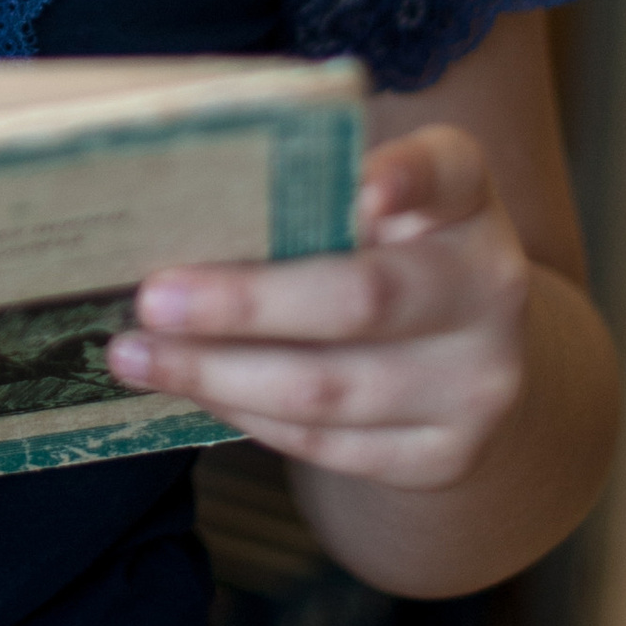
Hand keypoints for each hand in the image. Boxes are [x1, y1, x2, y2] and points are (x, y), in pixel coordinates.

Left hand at [103, 125, 530, 491]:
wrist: (460, 357)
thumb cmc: (383, 251)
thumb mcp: (372, 197)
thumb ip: (310, 184)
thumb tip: (184, 198)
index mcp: (466, 199)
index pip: (444, 172)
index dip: (405, 177)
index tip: (360, 188)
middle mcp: (489, 286)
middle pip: (362, 298)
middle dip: (244, 303)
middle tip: (151, 298)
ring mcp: (477, 382)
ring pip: (328, 388)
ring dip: (217, 374)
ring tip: (136, 355)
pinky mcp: (445, 454)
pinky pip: (326, 444)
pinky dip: (246, 415)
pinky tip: (193, 391)